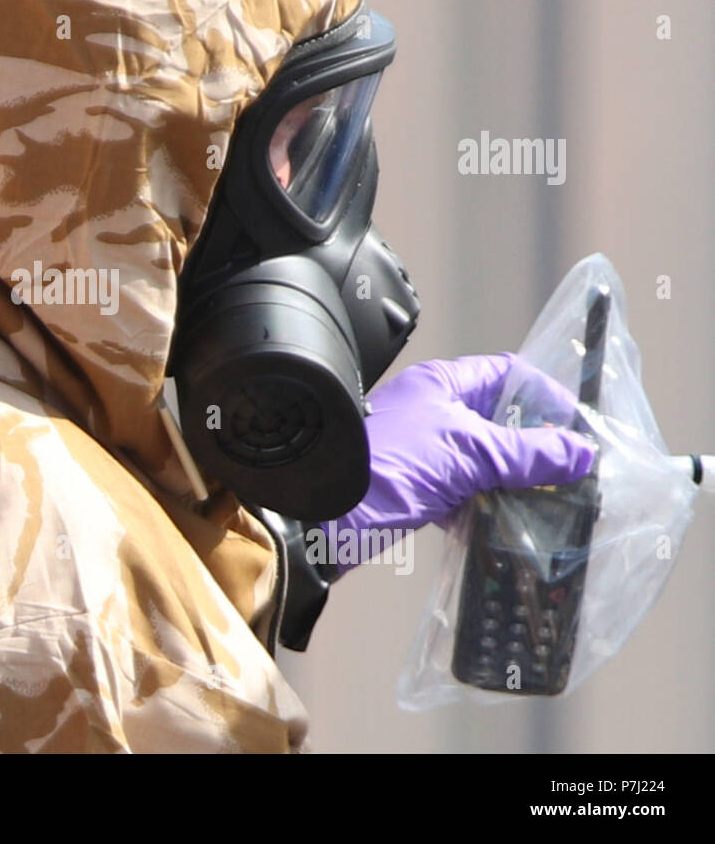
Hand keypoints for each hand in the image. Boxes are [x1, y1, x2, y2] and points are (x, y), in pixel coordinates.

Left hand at [330, 353, 596, 568]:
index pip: (507, 374)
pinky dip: (487, 506)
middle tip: (572, 472)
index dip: (545, 396)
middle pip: (499, 421)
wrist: (320, 518)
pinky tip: (509, 525)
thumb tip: (580, 452)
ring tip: (552, 502)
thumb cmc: (382, 468)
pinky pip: (464, 493)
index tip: (579, 427)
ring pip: (483, 461)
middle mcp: (431, 411)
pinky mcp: (415, 489)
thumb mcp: (469, 454)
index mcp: (441, 384)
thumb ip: (528, 453)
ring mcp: (422, 451)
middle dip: (535, 446)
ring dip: (514, 480)